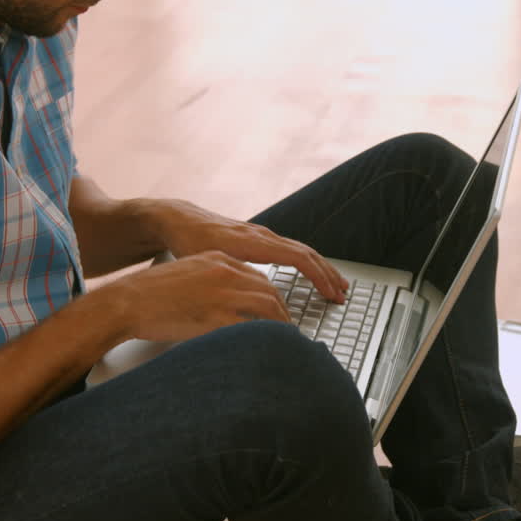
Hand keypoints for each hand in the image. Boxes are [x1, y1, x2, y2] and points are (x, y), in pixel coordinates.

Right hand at [98, 250, 290, 342]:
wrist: (127, 301)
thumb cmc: (149, 294)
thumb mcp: (185, 275)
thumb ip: (208, 282)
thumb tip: (222, 301)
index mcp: (217, 260)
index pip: (257, 276)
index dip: (272, 295)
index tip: (277, 309)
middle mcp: (224, 272)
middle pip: (268, 290)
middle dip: (282, 310)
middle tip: (288, 327)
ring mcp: (222, 294)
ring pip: (267, 307)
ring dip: (280, 324)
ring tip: (285, 340)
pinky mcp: (216, 317)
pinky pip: (252, 328)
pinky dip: (265, 337)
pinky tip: (268, 347)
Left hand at [154, 200, 348, 302]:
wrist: (178, 220)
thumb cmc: (188, 242)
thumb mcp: (208, 262)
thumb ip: (231, 277)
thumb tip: (254, 299)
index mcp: (256, 242)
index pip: (299, 258)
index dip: (319, 277)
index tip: (331, 295)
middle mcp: (264, 236)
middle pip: (307, 254)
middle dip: (328, 275)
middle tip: (343, 295)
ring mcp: (262, 236)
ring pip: (302, 250)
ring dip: (321, 268)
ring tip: (336, 286)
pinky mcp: (258, 239)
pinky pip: (291, 249)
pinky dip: (307, 263)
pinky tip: (311, 273)